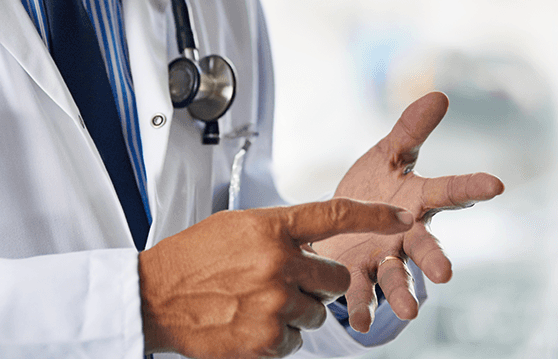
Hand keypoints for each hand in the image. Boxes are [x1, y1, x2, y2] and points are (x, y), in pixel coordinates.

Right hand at [138, 198, 413, 358]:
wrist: (154, 296)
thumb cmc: (193, 258)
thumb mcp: (238, 227)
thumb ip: (280, 233)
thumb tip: (313, 246)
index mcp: (272, 228)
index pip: (335, 214)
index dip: (375, 215)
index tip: (403, 218)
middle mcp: (279, 264)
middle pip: (336, 277)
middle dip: (320, 281)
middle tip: (287, 281)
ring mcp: (274, 305)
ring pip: (316, 313)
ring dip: (296, 311)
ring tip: (256, 303)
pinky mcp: (267, 342)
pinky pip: (295, 342)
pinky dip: (278, 337)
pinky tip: (248, 323)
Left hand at [311, 91, 504, 332]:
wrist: (337, 222)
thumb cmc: (372, 187)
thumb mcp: (389, 155)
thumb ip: (411, 130)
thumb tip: (440, 94)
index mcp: (417, 201)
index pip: (449, 191)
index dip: (472, 187)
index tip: (496, 184)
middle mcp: (406, 234)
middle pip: (425, 246)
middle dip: (435, 259)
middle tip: (445, 274)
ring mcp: (384, 257)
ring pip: (397, 276)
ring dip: (403, 293)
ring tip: (409, 310)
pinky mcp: (358, 275)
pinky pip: (362, 294)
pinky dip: (360, 308)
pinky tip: (357, 321)